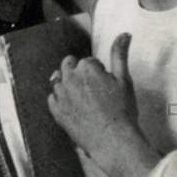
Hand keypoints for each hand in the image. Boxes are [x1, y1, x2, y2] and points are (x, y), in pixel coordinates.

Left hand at [48, 34, 146, 172]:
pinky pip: (52, 98)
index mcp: (86, 68)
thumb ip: (119, 55)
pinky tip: (74, 108)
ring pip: (59, 80)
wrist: (113, 141)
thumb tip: (124, 35)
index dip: (98, 72)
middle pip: (69, 65)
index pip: (88, 61)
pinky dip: (60, 100)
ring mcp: (60, 95)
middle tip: (94, 89)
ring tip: (84, 98)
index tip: (105, 84)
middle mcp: (69, 78)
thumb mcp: (124, 79)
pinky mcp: (56, 111)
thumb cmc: (122, 111)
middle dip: (80, 72)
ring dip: (68, 84)